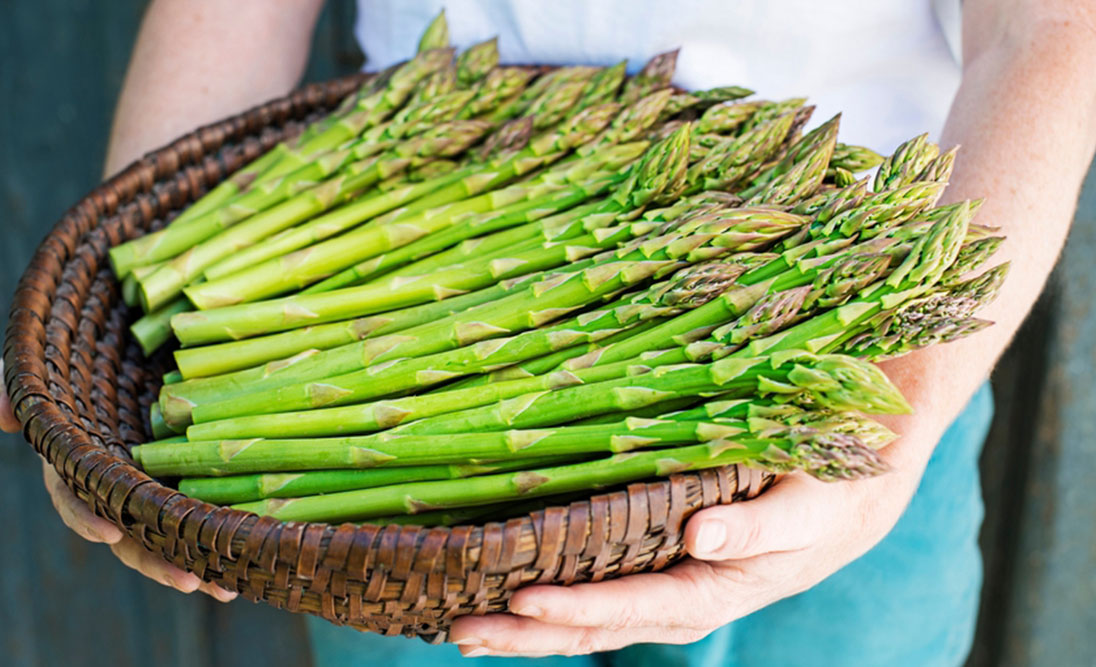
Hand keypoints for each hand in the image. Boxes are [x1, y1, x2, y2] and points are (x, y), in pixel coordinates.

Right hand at [0, 359, 236, 601]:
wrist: (135, 319)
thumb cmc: (82, 340)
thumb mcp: (43, 351)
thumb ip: (14, 377)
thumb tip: (2, 417)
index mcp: (80, 456)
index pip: (74, 495)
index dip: (85, 516)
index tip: (108, 533)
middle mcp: (119, 474)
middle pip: (131, 529)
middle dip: (157, 560)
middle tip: (191, 581)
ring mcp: (158, 473)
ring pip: (172, 528)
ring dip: (196, 560)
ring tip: (227, 586)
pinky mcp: (195, 463)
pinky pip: (207, 503)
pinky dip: (223, 531)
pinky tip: (252, 555)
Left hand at [448, 436, 929, 657]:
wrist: (842, 504)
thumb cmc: (823, 499)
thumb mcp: (802, 508)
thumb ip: (757, 527)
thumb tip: (701, 537)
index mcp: (711, 590)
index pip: (631, 608)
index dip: (577, 608)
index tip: (523, 601)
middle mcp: (678, 602)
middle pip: (594, 630)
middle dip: (528, 635)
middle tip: (462, 627)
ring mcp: (662, 592)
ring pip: (586, 623)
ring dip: (526, 628)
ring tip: (461, 623)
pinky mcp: (653, 574)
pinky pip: (595, 598)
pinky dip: (549, 606)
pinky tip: (506, 597)